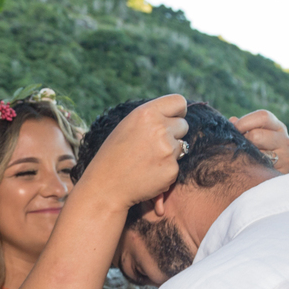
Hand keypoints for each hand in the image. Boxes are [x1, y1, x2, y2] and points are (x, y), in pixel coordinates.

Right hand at [75, 94, 189, 209]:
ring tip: (147, 160)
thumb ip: (151, 118)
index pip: (179, 102)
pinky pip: (176, 166)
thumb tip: (176, 115)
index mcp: (146, 113)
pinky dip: (165, 170)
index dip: (178, 112)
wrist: (106, 186)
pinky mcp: (172, 170)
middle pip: (183, 125)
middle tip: (154, 145)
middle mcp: (159, 129)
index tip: (173, 119)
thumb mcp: (128, 126)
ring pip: (181, 147)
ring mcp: (167, 150)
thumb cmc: (114, 155)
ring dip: (170, 153)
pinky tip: (148, 174)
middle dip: (174, 134)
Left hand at [228, 110, 288, 173]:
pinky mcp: (284, 171)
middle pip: (258, 135)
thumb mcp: (252, 136)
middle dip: (244, 141)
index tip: (233, 130)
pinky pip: (261, 168)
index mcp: (277, 126)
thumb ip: (242, 127)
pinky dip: (252, 168)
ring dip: (247, 156)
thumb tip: (232, 121)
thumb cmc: (256, 152)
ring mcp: (286, 156)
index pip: (263, 116)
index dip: (244, 122)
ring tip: (245, 159)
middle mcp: (285, 140)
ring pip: (259, 153)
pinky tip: (250, 169)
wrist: (269, 179)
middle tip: (237, 147)